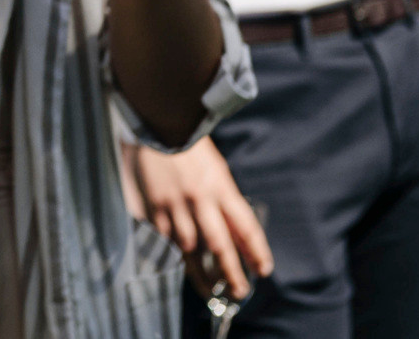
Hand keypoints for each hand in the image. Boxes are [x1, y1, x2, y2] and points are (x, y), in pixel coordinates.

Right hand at [131, 142, 271, 299]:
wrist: (158, 125)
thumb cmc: (191, 147)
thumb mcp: (217, 170)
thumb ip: (225, 199)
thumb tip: (236, 233)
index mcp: (221, 187)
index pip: (246, 227)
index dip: (257, 252)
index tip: (264, 270)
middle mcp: (201, 199)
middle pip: (220, 245)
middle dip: (231, 273)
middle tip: (239, 291)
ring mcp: (176, 204)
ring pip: (190, 247)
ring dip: (200, 266)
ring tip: (209, 284)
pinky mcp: (155, 206)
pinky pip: (166, 237)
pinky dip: (174, 246)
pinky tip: (180, 253)